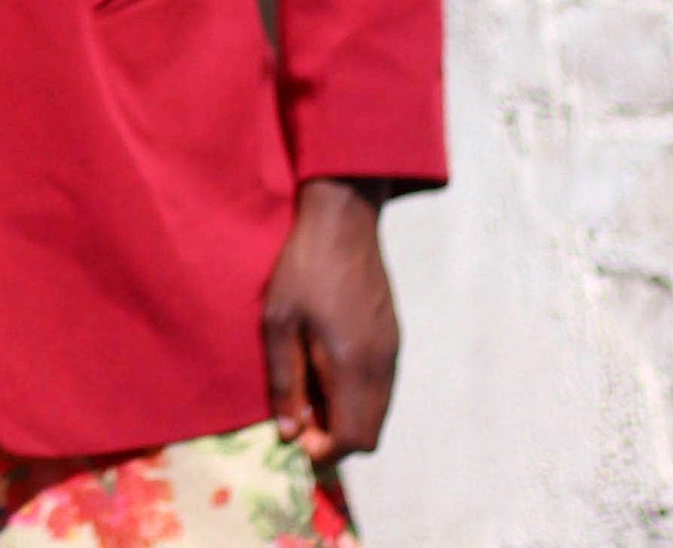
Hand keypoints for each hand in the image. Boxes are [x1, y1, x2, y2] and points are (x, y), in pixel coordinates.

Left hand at [260, 177, 396, 465]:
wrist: (343, 223)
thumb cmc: (302, 269)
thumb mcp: (279, 323)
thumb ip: (285, 380)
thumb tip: (289, 432)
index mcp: (353, 366)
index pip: (353, 439)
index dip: (323, 449)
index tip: (294, 433)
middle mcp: (381, 366)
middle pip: (370, 434)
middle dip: (335, 437)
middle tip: (299, 411)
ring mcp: (392, 352)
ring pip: (377, 412)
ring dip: (346, 415)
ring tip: (308, 385)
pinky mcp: (393, 338)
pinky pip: (380, 387)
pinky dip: (356, 394)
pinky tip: (326, 365)